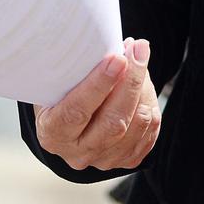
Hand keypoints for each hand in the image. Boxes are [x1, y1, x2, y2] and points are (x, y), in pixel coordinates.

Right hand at [34, 39, 159, 171]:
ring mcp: (104, 159)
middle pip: (113, 122)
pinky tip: (143, 80)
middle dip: (130, 81)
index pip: (76, 112)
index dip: (98, 85)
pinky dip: (150, 100)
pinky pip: (150, 129)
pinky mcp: (128, 159)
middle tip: (137, 49)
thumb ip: (73, 72)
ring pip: (136, 124)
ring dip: (144, 86)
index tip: (117, 58)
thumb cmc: (60, 94)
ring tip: (138, 57)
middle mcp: (78, 153)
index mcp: (52, 134)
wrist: (69, 122)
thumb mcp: (55, 84)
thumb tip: (107, 44)